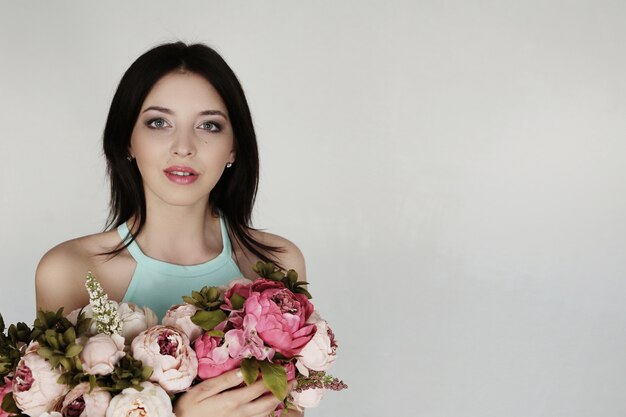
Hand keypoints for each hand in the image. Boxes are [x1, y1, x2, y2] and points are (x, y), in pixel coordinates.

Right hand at [173, 369, 289, 416]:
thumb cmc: (188, 408)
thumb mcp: (202, 391)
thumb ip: (224, 381)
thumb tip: (243, 370)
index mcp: (232, 400)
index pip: (259, 386)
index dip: (271, 376)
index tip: (281, 366)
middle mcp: (240, 413)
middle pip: (268, 401)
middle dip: (282, 390)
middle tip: (292, 380)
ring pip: (266, 413)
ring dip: (278, 401)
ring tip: (286, 391)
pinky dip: (268, 412)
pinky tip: (270, 405)